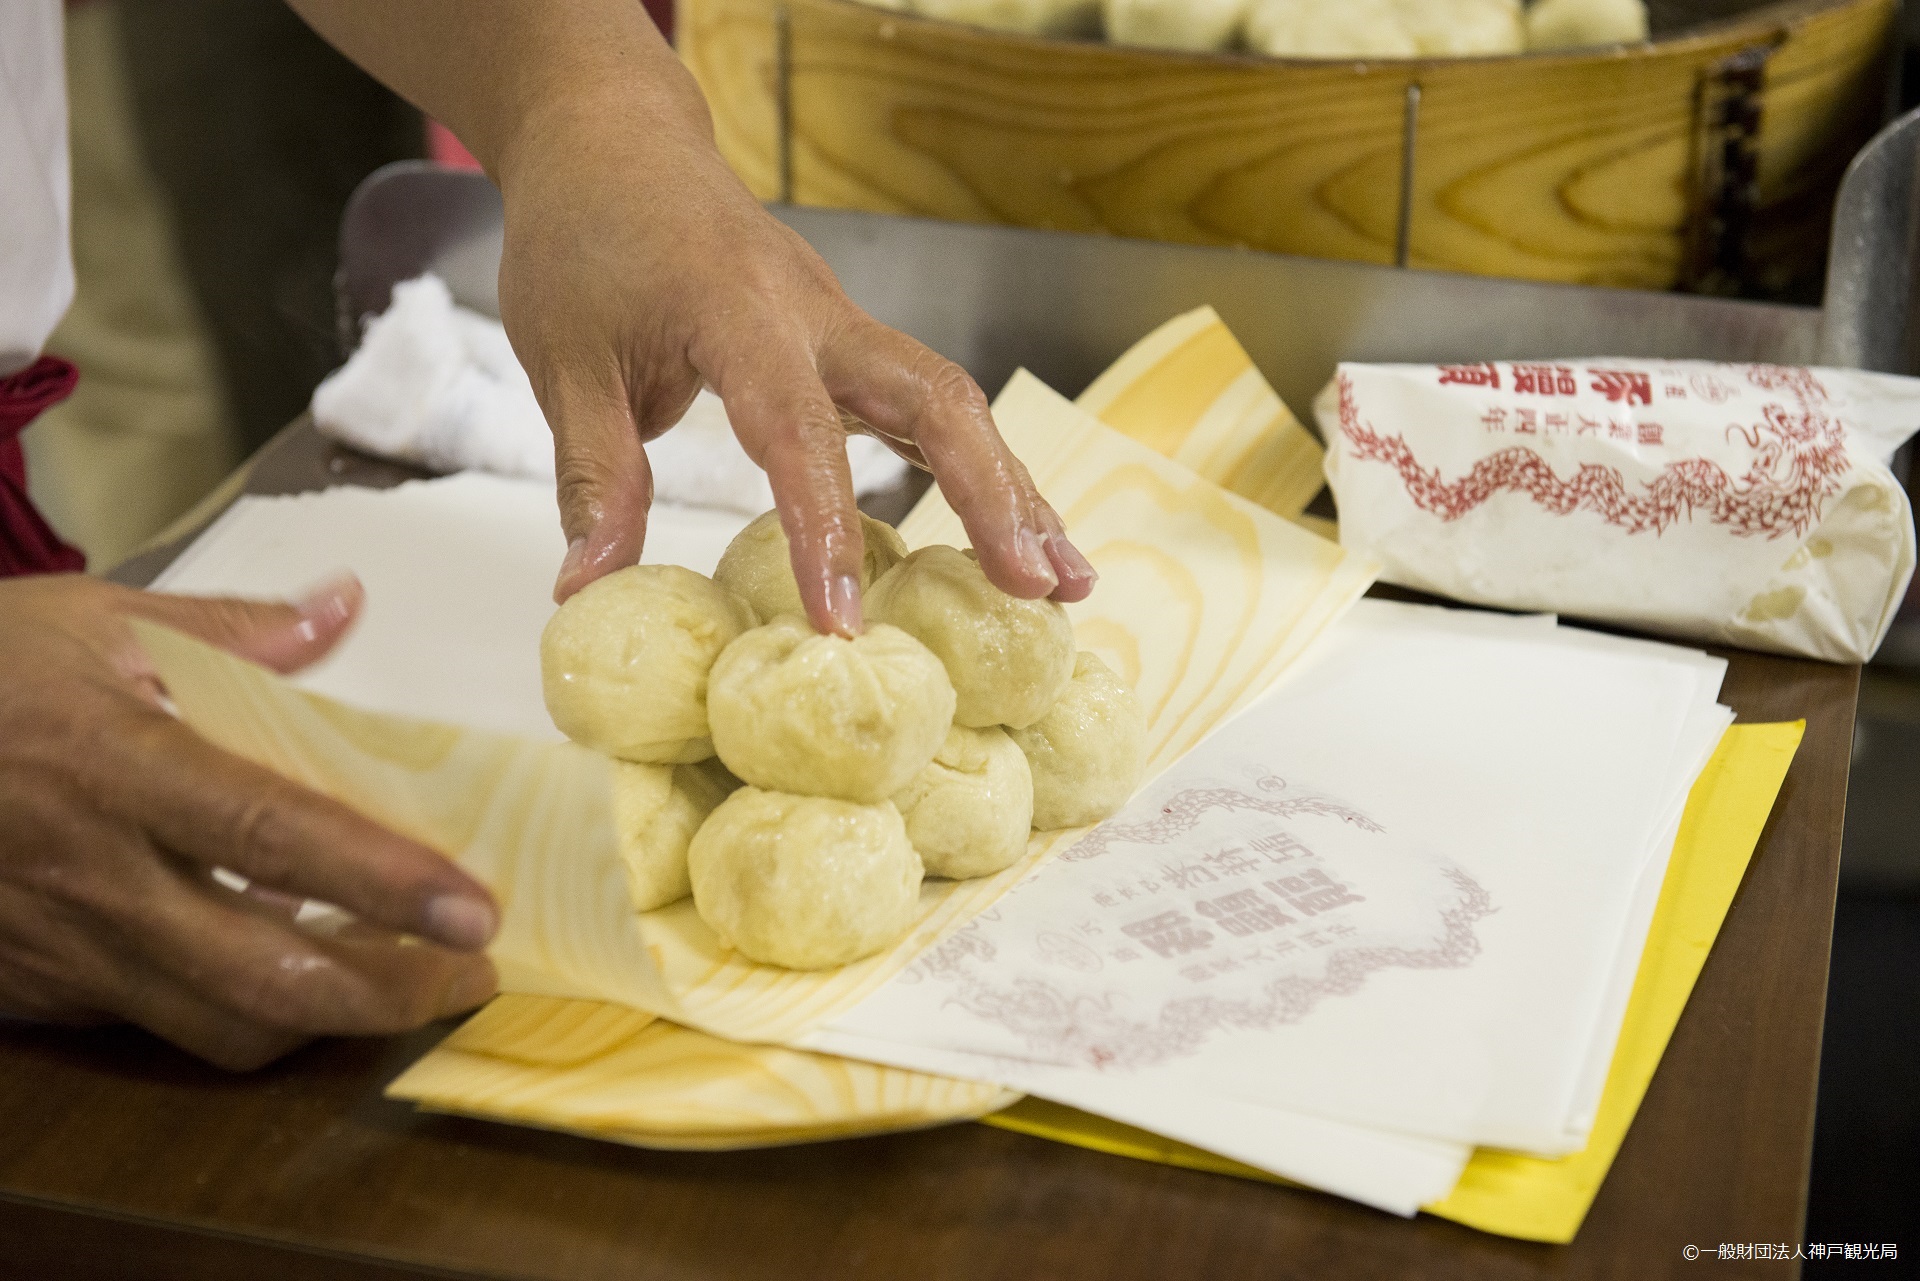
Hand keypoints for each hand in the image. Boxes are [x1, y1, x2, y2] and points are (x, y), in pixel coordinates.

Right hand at [0, 574, 498, 1069]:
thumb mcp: (92, 623)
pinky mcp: (37, 990)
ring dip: (329, 1021)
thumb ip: (234, 630)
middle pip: (264, 977)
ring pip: (219, 1027)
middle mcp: (94, 874)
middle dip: (388, 995)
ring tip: (406, 981)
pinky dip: (244, 1012)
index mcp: (117, 765)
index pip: (272, 834)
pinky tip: (294, 971)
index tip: (475, 912)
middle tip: (470, 973)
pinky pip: (158, 1024)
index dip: (383, 881)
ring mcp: (61, 947)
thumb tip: (343, 606)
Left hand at [283, 0, 1095, 634]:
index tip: (842, 624)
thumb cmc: (586, 241)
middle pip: (937, 398)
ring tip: (1063, 583)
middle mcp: (818, 315)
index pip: (798, 431)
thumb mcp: (564, 362)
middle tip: (1038, 589)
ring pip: (955, 403)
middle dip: (994, 496)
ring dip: (1014, 491)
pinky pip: (933, 408)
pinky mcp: (854, 344)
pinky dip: (980, 472)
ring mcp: (847, 326)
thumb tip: (584, 592)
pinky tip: (1013, 536)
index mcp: (740, 313)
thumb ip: (595, 478)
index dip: (824, 531)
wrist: (618, 142)